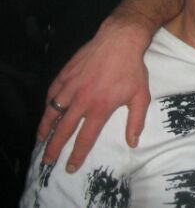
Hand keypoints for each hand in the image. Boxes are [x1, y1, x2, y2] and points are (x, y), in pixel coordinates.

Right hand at [37, 16, 151, 172]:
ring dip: (46, 128)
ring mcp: (71, 86)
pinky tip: (47, 110)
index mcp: (100, 108)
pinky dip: (48, 103)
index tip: (71, 167)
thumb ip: (136, 121)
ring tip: (41, 140)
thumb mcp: (140, 96)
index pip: (85, 138)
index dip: (77, 155)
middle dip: (54, 148)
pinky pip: (52, 92)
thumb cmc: (132, 69)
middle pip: (63, 130)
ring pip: (53, 112)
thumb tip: (133, 143)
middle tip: (48, 160)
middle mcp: (82, 100)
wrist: (120, 41)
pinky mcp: (66, 74)